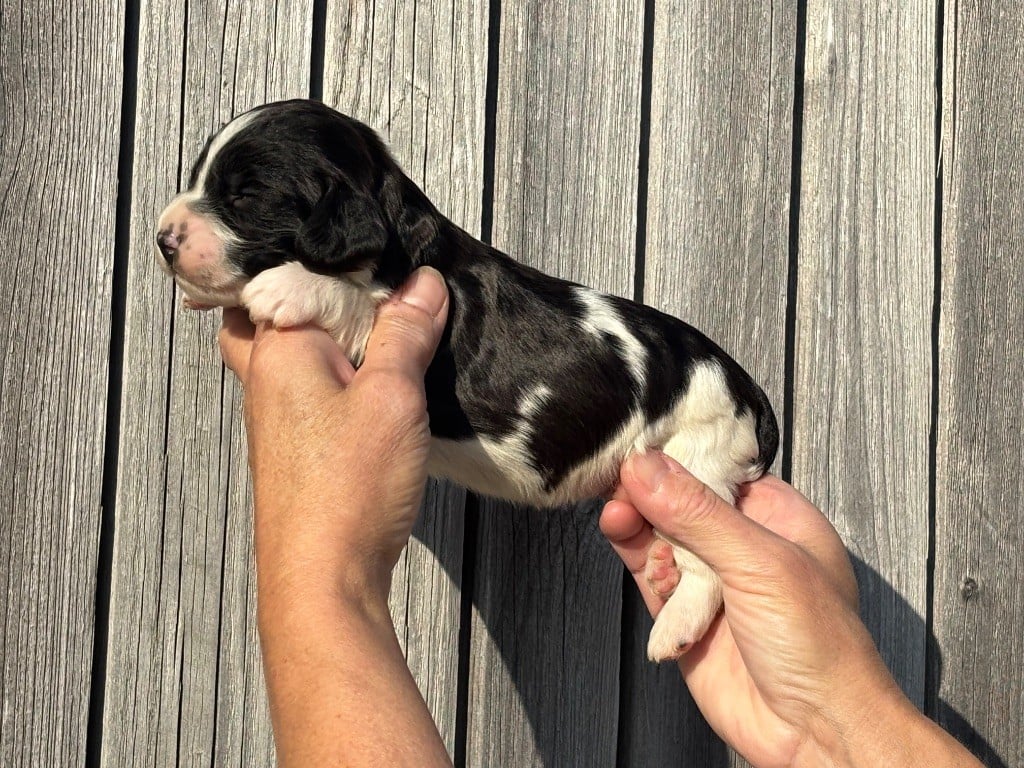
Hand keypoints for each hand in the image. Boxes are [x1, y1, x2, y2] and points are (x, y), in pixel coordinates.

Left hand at [219, 266, 448, 598]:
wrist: (325, 576)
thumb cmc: (346, 490)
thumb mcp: (392, 397)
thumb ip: (406, 334)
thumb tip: (421, 284)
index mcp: (278, 350)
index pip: (285, 274)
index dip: (333, 258)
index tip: (381, 254)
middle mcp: (265, 379)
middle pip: (270, 312)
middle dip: (310, 295)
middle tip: (361, 290)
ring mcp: (276, 417)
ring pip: (291, 354)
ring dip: (327, 338)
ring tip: (380, 331)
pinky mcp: (296, 448)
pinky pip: (308, 392)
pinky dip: (334, 377)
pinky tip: (373, 387)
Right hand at [601, 452, 981, 767]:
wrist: (816, 735)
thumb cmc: (821, 647)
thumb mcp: (760, 564)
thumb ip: (698, 514)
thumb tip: (647, 467)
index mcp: (778, 518)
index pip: (718, 470)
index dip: (680, 456)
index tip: (640, 444)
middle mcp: (744, 546)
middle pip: (682, 501)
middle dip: (649, 491)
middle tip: (617, 482)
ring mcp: (713, 582)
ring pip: (661, 537)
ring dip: (637, 524)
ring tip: (617, 514)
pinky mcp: (686, 617)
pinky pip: (651, 576)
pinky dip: (636, 558)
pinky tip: (623, 538)